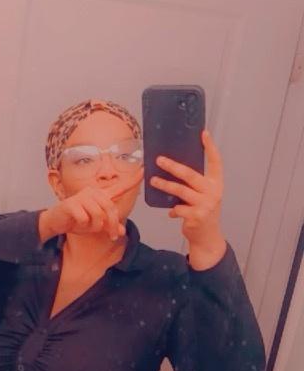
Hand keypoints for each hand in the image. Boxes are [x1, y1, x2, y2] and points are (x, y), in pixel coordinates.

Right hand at [45, 183, 131, 240]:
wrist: (57, 222)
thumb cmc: (77, 220)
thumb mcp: (96, 226)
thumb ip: (110, 226)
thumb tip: (122, 231)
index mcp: (101, 196)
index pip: (119, 188)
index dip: (132, 180)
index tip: (144, 171)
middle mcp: (93, 193)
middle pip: (110, 209)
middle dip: (112, 225)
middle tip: (112, 236)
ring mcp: (82, 197)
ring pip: (98, 215)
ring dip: (96, 227)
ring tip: (89, 228)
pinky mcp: (71, 204)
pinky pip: (84, 218)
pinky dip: (83, 225)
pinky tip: (77, 223)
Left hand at [150, 130, 225, 261]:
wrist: (207, 237)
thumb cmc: (203, 212)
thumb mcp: (204, 195)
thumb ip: (195, 184)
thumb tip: (172, 168)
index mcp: (216, 183)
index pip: (216, 162)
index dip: (210, 147)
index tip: (203, 133)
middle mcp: (213, 192)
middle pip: (190, 174)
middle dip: (172, 166)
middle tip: (159, 160)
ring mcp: (205, 204)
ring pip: (179, 190)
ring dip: (164, 185)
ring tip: (153, 181)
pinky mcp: (196, 216)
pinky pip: (177, 208)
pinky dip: (172, 210)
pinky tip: (172, 213)